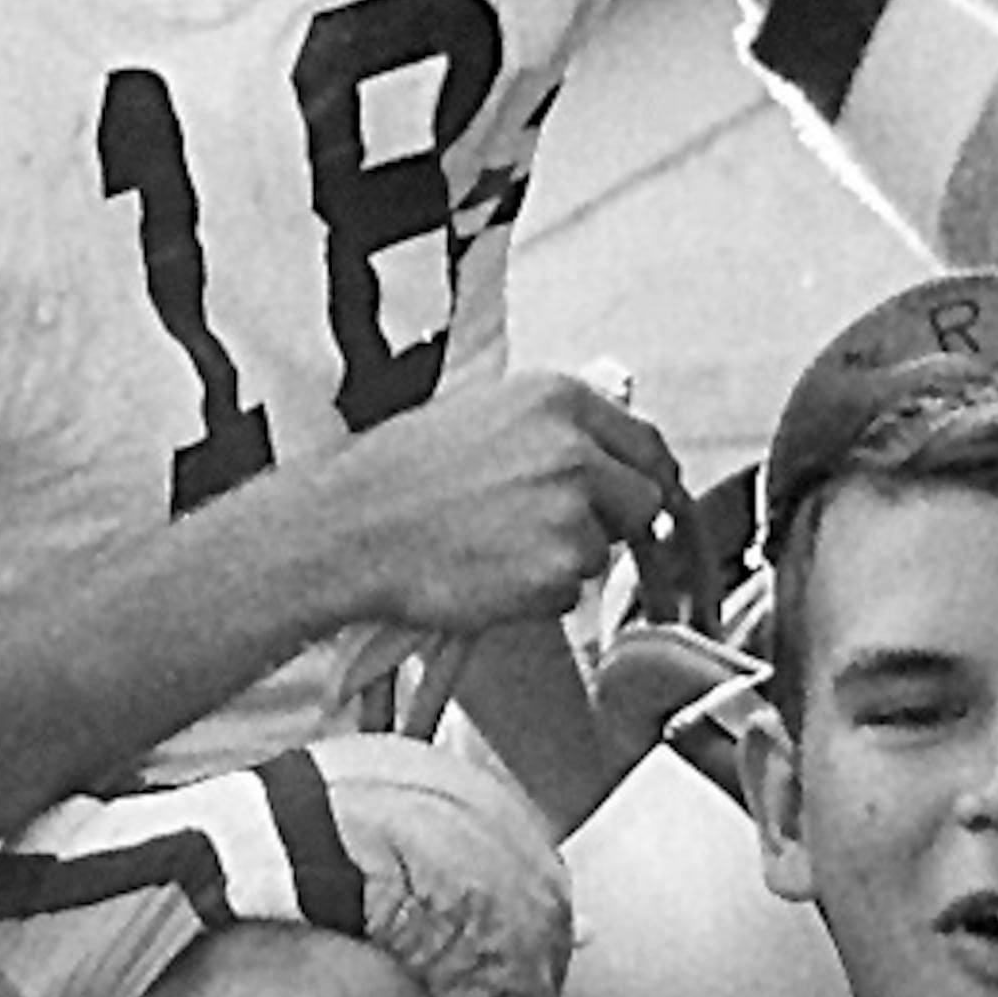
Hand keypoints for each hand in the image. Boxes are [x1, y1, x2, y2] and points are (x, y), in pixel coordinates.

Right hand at [314, 372, 685, 636]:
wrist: (351, 528)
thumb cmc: (400, 474)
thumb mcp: (484, 413)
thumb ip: (554, 429)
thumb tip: (605, 456)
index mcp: (559, 401)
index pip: (647, 443)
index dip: (645, 477)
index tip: (641, 498)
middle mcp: (575, 451)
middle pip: (646, 500)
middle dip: (616, 523)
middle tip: (564, 535)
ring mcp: (571, 512)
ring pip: (606, 551)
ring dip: (567, 560)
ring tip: (499, 548)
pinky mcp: (558, 570)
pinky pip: (572, 593)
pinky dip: (540, 595)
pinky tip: (490, 574)